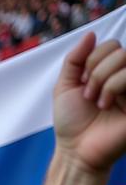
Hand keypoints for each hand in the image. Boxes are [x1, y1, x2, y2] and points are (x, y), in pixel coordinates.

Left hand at [53, 33, 125, 173]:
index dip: (92, 59)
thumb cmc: (72, 122)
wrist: (76, 150)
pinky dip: (113, 86)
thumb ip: (75, 59)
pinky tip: (105, 105)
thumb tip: (91, 34)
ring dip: (103, 79)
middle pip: (120, 50)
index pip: (111, 45)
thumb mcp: (65, 86)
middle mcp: (125, 78)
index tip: (81, 85)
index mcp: (110, 72)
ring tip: (96, 102)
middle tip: (87, 95)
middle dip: (96, 70)